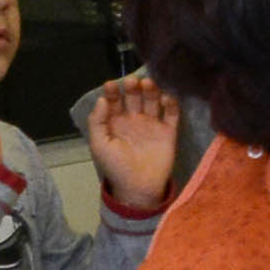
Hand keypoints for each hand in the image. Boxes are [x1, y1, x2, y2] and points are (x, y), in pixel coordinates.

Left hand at [75, 78, 187, 213]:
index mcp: (116, 122)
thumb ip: (98, 122)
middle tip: (133, 81)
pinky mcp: (168, 131)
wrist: (138, 187)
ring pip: (153, 100)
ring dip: (151, 90)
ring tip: (148, 84)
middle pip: (134, 96)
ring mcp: (152, 124)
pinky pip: (172, 114)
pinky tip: (166, 98)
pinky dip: (171, 103)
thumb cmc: (115, 167)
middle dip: (133, 87)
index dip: (112, 91)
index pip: (114, 100)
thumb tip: (102, 100)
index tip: (111, 85)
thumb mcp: (99, 145)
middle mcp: (134, 119)